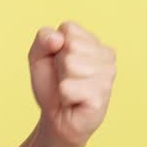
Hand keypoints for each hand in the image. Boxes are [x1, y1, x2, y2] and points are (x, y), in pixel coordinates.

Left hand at [29, 22, 115, 146]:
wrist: (56, 118)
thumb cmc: (51, 85)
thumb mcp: (39, 56)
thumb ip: (43, 38)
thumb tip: (58, 39)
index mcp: (94, 41)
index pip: (69, 28)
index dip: (55, 47)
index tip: (59, 62)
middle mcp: (107, 56)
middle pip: (70, 46)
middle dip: (59, 65)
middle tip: (65, 79)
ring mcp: (107, 76)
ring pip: (70, 65)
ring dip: (62, 81)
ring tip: (71, 90)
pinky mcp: (100, 96)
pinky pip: (68, 88)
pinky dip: (64, 96)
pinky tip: (74, 101)